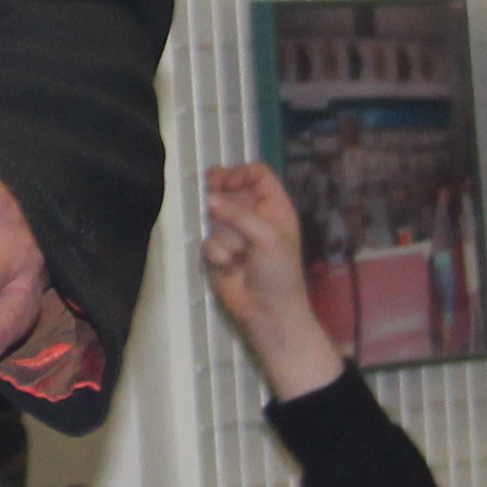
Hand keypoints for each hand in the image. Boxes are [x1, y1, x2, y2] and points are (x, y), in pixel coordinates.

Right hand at [199, 163, 347, 401]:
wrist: (267, 313)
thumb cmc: (278, 273)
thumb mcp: (267, 238)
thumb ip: (239, 214)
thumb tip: (210, 199)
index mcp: (274, 208)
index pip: (257, 174)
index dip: (240, 173)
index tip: (225, 182)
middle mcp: (253, 216)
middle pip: (231, 188)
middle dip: (219, 193)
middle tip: (209, 196)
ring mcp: (234, 234)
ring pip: (214, 214)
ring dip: (220, 230)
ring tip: (232, 251)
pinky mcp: (217, 252)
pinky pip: (208, 240)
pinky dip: (216, 253)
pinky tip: (228, 267)